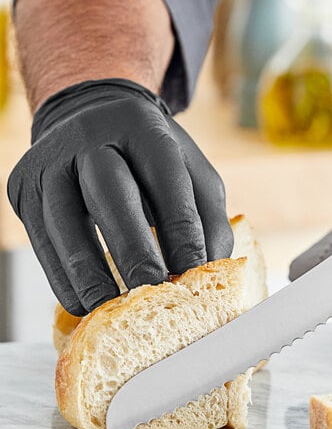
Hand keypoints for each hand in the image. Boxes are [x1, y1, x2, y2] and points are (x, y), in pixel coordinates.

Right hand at [8, 79, 232, 315]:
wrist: (88, 117)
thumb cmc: (150, 156)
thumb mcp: (191, 170)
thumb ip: (208, 216)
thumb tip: (211, 268)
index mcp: (142, 127)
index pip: (166, 180)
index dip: (181, 231)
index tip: (195, 273)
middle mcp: (90, 137)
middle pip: (111, 196)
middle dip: (134, 252)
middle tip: (154, 293)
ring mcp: (49, 163)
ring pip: (65, 225)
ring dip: (91, 277)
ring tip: (114, 310)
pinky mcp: (23, 190)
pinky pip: (42, 243)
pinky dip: (64, 280)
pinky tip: (86, 302)